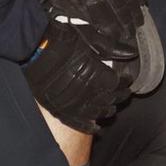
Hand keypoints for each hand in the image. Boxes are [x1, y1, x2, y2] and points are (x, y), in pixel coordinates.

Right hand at [23, 17, 125, 132]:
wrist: (34, 46)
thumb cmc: (63, 39)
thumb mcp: (91, 38)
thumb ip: (112, 47)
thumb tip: (131, 52)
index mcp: (98, 75)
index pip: (118, 84)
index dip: (125, 82)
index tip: (127, 79)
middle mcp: (88, 92)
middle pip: (110, 100)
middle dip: (119, 96)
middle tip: (124, 93)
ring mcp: (73, 103)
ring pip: (97, 113)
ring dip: (106, 110)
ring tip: (112, 107)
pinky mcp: (59, 108)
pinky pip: (77, 123)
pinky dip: (88, 126)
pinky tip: (96, 127)